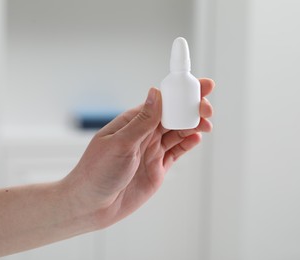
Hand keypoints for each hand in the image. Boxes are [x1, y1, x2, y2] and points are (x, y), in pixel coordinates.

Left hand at [64, 78, 214, 229]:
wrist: (93, 205)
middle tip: (207, 108)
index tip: (199, 86)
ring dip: (193, 126)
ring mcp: (151, 150)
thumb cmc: (97, 172)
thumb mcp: (120, 143)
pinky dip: (188, 144)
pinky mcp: (158, 168)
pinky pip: (177, 152)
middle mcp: (144, 134)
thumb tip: (156, 93)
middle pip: (173, 116)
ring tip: (207, 123)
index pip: (161, 102)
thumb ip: (142, 122)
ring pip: (178, 133)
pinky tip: (197, 138)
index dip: (180, 93)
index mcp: (132, 122)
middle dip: (191, 108)